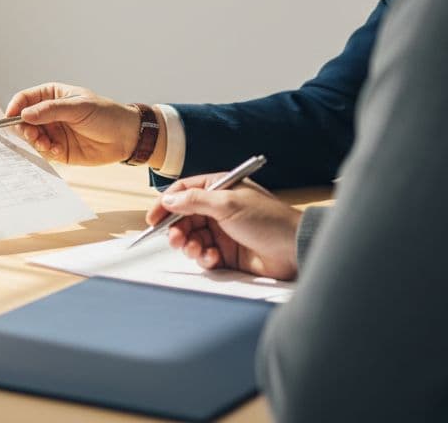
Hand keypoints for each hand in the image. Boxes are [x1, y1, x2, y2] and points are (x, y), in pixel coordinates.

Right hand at [4, 82, 141, 164]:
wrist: (126, 137)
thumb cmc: (105, 114)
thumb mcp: (78, 107)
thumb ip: (50, 110)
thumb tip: (25, 114)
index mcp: (52, 96)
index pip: (25, 99)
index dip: (15, 107)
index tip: (10, 116)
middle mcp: (49, 114)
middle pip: (23, 120)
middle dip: (23, 127)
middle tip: (31, 133)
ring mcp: (53, 132)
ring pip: (31, 137)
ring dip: (34, 141)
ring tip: (46, 143)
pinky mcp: (58, 149)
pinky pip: (43, 151)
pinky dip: (45, 151)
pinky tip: (56, 150)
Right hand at [148, 174, 302, 280]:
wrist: (294, 249)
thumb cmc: (269, 219)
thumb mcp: (228, 203)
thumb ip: (194, 200)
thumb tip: (168, 198)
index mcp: (219, 189)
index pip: (184, 192)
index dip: (166, 204)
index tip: (153, 218)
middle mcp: (218, 209)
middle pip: (184, 217)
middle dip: (176, 229)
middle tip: (176, 239)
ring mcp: (222, 231)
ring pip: (191, 237)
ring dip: (189, 244)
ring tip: (196, 249)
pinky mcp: (227, 253)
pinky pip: (203, 255)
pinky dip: (203, 257)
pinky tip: (212, 257)